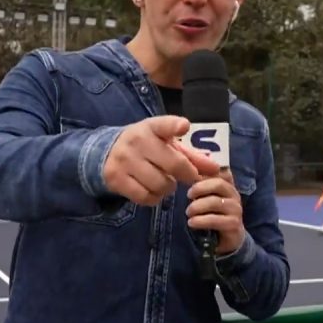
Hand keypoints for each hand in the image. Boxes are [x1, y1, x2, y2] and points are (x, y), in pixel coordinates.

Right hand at [103, 116, 219, 205]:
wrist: (107, 152)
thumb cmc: (146, 146)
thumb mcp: (166, 143)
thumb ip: (191, 155)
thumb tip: (215, 168)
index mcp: (151, 127)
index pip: (163, 125)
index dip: (174, 126)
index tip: (184, 126)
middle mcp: (136, 141)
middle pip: (173, 164)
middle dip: (187, 174)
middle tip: (188, 176)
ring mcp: (124, 161)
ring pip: (161, 184)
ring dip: (169, 187)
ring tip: (165, 180)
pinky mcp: (116, 179)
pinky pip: (145, 197)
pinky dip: (154, 197)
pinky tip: (152, 189)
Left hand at [186, 169, 244, 254]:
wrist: (228, 238)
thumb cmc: (214, 214)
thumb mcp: (207, 197)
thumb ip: (200, 184)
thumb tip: (185, 169)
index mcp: (227, 184)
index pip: (221, 170)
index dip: (206, 169)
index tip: (191, 173)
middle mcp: (234, 194)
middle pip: (219, 184)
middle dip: (200, 187)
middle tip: (188, 194)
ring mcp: (236, 209)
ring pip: (216, 202)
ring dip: (198, 206)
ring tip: (188, 212)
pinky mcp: (234, 224)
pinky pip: (216, 220)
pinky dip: (201, 221)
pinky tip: (192, 223)